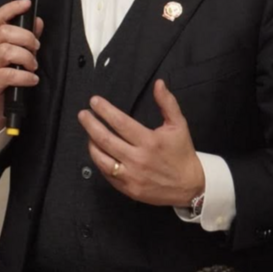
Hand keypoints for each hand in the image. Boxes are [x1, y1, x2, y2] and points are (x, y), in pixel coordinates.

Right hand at [0, 0, 43, 132]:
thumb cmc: (9, 76)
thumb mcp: (20, 55)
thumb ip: (28, 38)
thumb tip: (38, 20)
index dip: (11, 8)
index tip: (26, 4)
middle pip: (3, 32)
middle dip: (26, 38)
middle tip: (36, 49)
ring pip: (6, 51)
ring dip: (26, 57)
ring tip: (33, 67)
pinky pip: (8, 74)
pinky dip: (25, 76)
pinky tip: (32, 79)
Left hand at [78, 79, 204, 206]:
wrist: (190, 186)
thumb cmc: (182, 152)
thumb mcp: (179, 125)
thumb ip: (167, 103)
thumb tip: (159, 83)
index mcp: (149, 141)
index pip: (120, 122)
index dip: (104, 110)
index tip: (94, 101)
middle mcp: (138, 159)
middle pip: (105, 139)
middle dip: (90, 124)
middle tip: (82, 114)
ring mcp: (131, 176)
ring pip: (101, 158)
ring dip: (91, 143)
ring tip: (88, 132)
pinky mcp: (128, 189)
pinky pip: (107, 173)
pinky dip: (99, 161)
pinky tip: (97, 151)